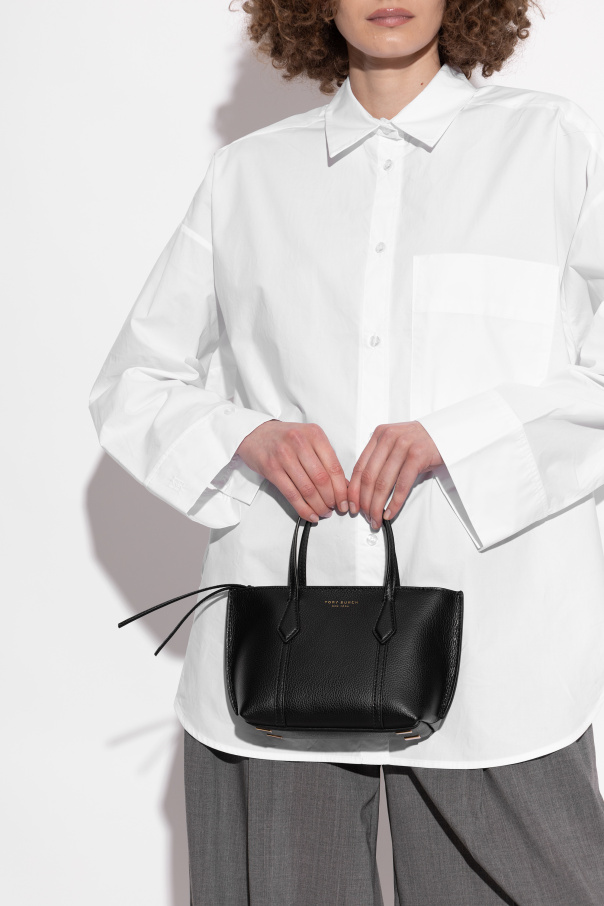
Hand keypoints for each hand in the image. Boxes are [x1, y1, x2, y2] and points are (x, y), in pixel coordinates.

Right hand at [235, 420, 349, 522]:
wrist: (256, 433)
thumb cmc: (285, 438)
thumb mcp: (309, 440)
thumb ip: (326, 459)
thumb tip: (344, 485)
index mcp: (315, 434)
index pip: (334, 467)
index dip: (342, 489)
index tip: (345, 501)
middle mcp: (300, 442)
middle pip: (322, 480)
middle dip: (331, 499)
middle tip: (334, 508)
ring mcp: (284, 455)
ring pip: (307, 489)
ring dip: (318, 506)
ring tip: (323, 512)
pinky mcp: (271, 468)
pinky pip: (291, 494)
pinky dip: (303, 509)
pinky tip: (310, 515)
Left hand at [347, 421, 443, 529]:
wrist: (449, 433)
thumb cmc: (421, 442)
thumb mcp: (396, 444)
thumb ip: (380, 459)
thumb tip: (363, 489)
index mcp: (379, 435)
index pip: (359, 467)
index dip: (354, 490)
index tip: (352, 506)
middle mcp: (388, 438)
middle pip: (369, 477)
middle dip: (365, 502)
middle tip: (366, 517)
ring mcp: (403, 446)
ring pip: (383, 483)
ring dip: (377, 506)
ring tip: (376, 519)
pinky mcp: (418, 456)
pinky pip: (402, 485)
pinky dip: (394, 503)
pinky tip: (390, 513)